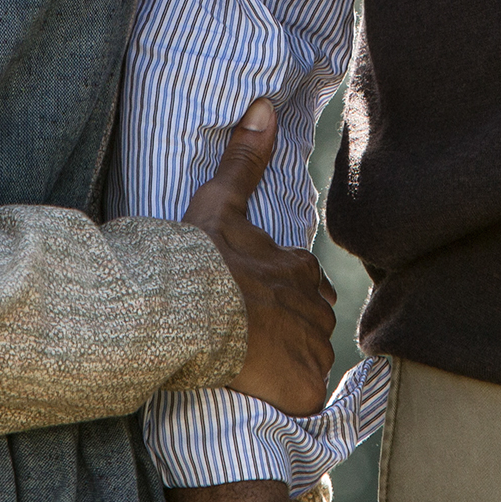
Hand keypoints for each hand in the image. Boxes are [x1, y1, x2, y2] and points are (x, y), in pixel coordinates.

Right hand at [184, 97, 338, 415]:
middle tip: (253, 337)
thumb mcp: (220, 201)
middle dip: (291, 331)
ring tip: (252, 364)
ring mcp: (312, 350)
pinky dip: (289, 396)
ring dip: (289, 365)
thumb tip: (265, 103)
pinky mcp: (304, 389)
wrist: (185, 310)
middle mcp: (315, 308)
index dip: (283, 294)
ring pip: (310, 361)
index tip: (255, 301)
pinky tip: (261, 389)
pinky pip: (305, 397)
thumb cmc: (200, 257)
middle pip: (312, 324)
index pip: (306, 284)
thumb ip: (245, 157)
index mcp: (300, 268)